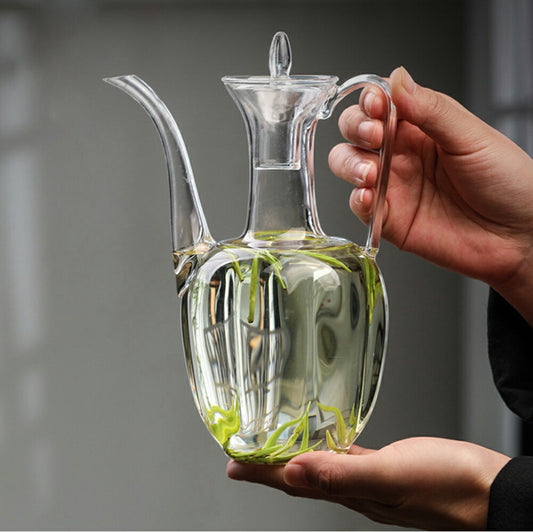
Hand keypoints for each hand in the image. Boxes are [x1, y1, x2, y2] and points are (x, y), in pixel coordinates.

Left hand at [227, 437, 509, 529]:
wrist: (488, 490)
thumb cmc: (447, 485)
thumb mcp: (391, 477)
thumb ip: (342, 474)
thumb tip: (293, 472)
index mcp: (352, 491)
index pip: (294, 482)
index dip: (262, 472)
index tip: (233, 462)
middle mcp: (355, 488)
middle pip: (301, 477)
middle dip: (270, 466)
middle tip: (243, 454)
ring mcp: (370, 479)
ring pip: (321, 468)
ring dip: (295, 459)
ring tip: (274, 448)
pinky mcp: (386, 467)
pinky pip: (347, 458)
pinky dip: (329, 451)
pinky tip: (327, 443)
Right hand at [328, 67, 532, 324]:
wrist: (519, 236)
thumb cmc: (509, 183)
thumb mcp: (471, 137)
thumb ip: (431, 110)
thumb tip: (397, 79)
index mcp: (421, 128)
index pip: (380, 105)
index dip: (370, 101)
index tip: (376, 104)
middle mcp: (401, 154)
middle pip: (355, 133)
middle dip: (356, 130)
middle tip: (375, 136)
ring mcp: (392, 186)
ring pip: (349, 166)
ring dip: (350, 164)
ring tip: (370, 173)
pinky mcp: (389, 219)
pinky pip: (360, 207)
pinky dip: (356, 201)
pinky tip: (368, 197)